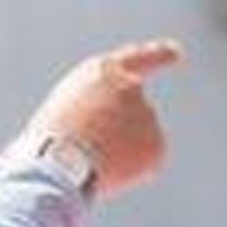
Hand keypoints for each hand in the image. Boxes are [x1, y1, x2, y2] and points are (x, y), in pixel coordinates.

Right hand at [22, 39, 183, 197]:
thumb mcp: (66, 108)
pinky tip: (108, 174)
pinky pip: (146, 162)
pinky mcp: (156, 145)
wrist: (57, 165)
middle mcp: (132, 87)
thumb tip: (115, 134)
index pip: (140, 58)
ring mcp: (147, 115)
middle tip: (92, 150)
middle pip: (133, 112)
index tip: (177, 52)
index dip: (160, 54)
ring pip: (138, 140)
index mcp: (104, 71)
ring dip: (120, 152)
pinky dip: (131, 171)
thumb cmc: (49, 140)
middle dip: (122, 130)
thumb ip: (97, 107)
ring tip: (89, 161)